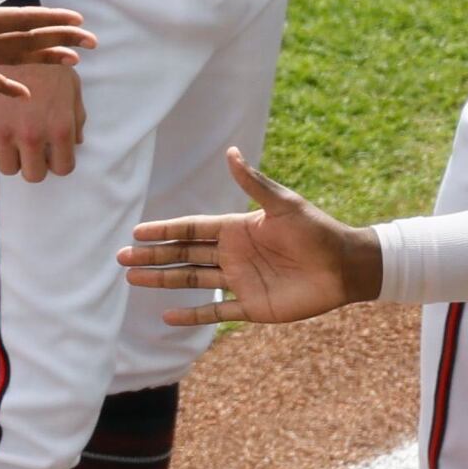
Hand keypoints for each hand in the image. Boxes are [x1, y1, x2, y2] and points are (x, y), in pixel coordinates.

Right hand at [0, 0, 96, 98]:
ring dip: (45, 59)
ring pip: (15, 61)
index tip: (78, 20)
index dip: (51, 19)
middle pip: (27, 42)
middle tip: (93, 41)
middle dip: (61, 40)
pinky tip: (25, 93)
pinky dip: (8, 85)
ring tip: (74, 61)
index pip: (21, 20)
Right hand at [0, 52, 85, 181]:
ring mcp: (3, 132)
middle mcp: (32, 136)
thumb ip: (76, 118)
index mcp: (59, 128)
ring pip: (7, 168)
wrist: (10, 36)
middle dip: (36, 164)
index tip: (55, 154)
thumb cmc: (46, 61)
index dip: (60, 162)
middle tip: (34, 150)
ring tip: (15, 138)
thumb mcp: (72, 86)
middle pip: (33, 176)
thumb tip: (76, 142)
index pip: (63, 168)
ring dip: (13, 156)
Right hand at [122, 145, 385, 326]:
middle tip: (121, 259)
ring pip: (192, 281)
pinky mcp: (252, 306)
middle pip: (184, 255)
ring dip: (163, 281)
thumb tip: (230, 152)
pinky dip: (192, 315)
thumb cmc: (317, 230)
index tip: (137, 232)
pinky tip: (167, 316)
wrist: (346, 266)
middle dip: (153, 256)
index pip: (191, 229)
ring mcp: (240, 281)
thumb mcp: (284, 204)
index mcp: (236, 228)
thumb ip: (253, 183)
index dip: (164, 230)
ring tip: (133, 280)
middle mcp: (233, 254)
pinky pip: (216, 312)